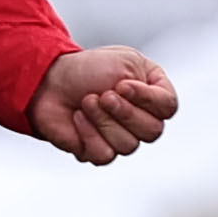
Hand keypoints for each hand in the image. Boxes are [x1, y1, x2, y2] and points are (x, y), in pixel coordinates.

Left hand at [28, 46, 177, 165]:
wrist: (49, 80)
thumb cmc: (88, 68)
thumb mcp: (127, 62)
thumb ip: (152, 86)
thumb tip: (153, 116)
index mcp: (152, 93)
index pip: (168, 107)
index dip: (146, 99)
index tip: (122, 84)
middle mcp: (141, 118)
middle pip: (152, 131)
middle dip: (123, 112)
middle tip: (102, 95)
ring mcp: (121, 137)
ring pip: (128, 145)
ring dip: (102, 120)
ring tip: (86, 102)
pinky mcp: (98, 151)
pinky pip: (105, 155)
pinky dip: (88, 134)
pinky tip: (78, 118)